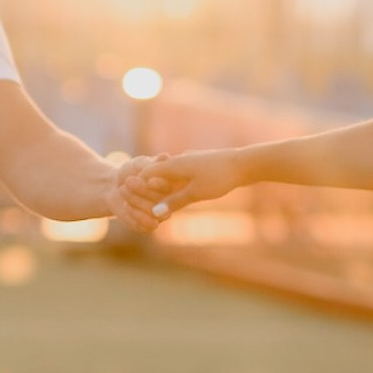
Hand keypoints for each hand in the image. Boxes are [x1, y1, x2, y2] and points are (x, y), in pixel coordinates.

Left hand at [108, 158, 171, 233]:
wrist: (113, 186)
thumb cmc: (131, 171)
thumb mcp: (140, 164)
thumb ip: (153, 164)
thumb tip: (165, 157)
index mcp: (175, 183)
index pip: (174, 186)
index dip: (162, 185)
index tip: (149, 180)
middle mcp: (173, 200)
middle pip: (164, 200)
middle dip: (145, 190)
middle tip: (128, 181)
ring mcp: (163, 213)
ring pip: (155, 212)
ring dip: (137, 201)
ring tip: (122, 189)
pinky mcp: (151, 225)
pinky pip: (149, 224)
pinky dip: (135, 214)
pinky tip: (126, 205)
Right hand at [126, 148, 242, 214]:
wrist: (244, 163)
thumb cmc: (219, 178)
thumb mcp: (195, 193)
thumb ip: (173, 202)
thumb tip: (155, 213)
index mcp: (174, 164)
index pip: (147, 174)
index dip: (138, 186)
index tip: (128, 198)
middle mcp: (180, 159)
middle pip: (157, 173)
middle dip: (149, 187)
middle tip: (137, 200)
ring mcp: (191, 160)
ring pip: (171, 173)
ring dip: (163, 185)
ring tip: (156, 199)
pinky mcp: (202, 163)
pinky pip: (183, 173)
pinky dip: (177, 183)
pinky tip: (181, 190)